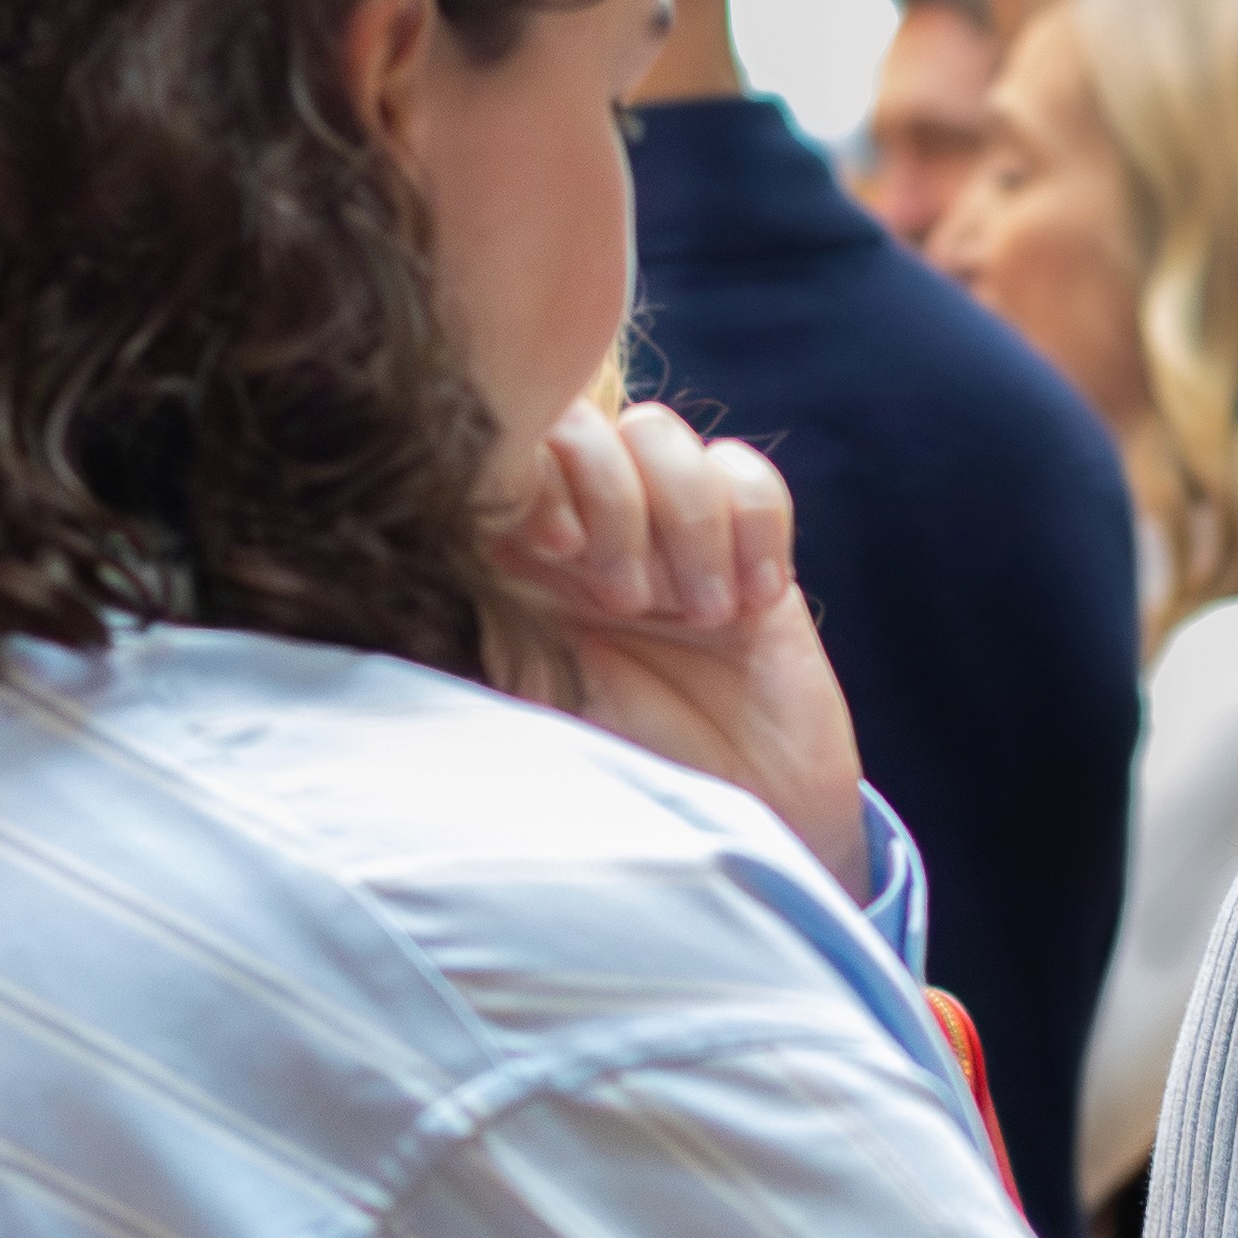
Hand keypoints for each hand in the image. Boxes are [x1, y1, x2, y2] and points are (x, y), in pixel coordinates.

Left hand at [490, 399, 868, 896]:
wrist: (747, 817)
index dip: (534, 472)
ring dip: (685, 520)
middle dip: (610, 498)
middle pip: (586, 421)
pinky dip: (755, 528)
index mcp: (524, 560)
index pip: (513, 453)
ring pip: (663, 436)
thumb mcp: (549, 704)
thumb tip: (483, 535)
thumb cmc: (637, 773)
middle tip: (627, 599)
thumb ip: (509, 621)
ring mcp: (674, 532)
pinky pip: (750, 477)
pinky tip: (752, 603)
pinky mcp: (752, 545)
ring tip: (700, 616)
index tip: (552, 546)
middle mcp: (593, 530)